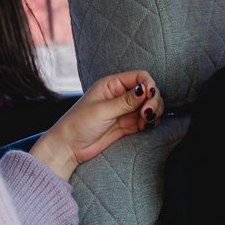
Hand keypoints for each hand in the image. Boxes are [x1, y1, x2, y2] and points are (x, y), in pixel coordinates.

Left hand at [30, 71, 164, 179]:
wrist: (70, 147)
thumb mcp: (102, 110)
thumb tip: (144, 89)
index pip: (139, 77)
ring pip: (150, 106)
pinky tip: (148, 126)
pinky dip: (152, 122)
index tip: (149, 96)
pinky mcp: (128, 125)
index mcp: (112, 85)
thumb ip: (125, 101)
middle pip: (149, 91)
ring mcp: (125, 111)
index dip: (148, 85)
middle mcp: (120, 95)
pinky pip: (147, 120)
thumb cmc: (79, 124)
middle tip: (147, 113)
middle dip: (153, 101)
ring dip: (154, 111)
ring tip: (147, 120)